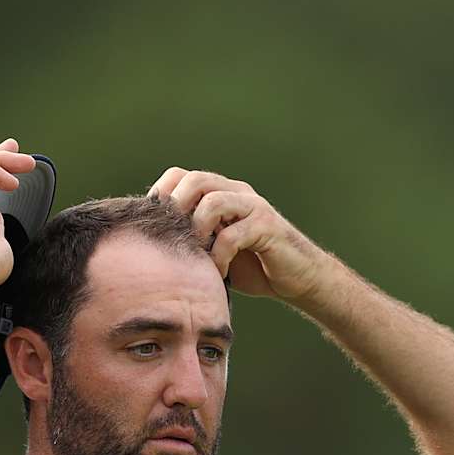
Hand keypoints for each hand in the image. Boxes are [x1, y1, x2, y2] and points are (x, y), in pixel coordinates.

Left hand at [148, 168, 334, 301]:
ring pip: (213, 201)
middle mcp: (237, 192)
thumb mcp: (216, 248)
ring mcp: (254, 206)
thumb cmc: (255, 266)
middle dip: (177, 210)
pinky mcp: (267, 226)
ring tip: (197, 254)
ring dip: (197, 230)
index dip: (162, 194)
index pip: (181, 175)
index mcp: (222, 192)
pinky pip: (232, 235)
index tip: (154, 224)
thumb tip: (154, 241)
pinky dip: (219, 256)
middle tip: (174, 239)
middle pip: (194, 181)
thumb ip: (194, 237)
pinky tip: (218, 272)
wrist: (299, 279)